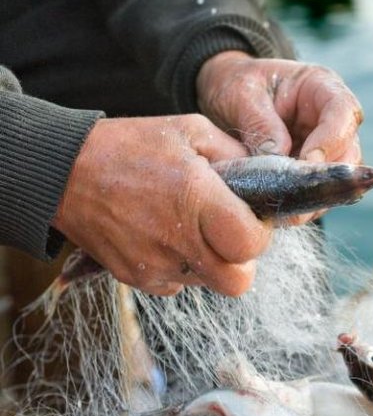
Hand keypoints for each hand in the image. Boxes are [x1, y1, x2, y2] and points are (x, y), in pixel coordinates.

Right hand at [52, 115, 271, 296]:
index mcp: (196, 199)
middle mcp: (177, 239)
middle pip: (237, 282)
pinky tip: (165, 236)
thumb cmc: (129, 146)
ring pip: (208, 284)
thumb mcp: (190, 131)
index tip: (250, 218)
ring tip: (192, 227)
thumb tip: (267, 176)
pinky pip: (176, 285)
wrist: (62, 170)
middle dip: (242, 261)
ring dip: (211, 262)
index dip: (260, 234)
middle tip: (229, 234)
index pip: (251, 245)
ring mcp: (154, 264)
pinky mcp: (134, 278)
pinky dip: (181, 266)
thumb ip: (236, 154)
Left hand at [196, 51, 364, 222]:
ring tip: (288, 210)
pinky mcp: (314, 170)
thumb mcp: (241, 93)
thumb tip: (278, 159)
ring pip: (340, 178)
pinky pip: (319, 192)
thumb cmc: (236, 83)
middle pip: (350, 151)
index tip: (307, 162)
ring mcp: (327, 147)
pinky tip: (283, 213)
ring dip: (317, 196)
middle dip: (327, 177)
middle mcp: (332, 119)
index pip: (344, 112)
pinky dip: (304, 205)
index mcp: (321, 87)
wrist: (224, 95)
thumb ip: (260, 123)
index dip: (331, 140)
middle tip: (298, 196)